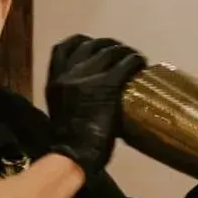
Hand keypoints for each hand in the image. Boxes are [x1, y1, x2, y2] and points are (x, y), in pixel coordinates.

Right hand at [45, 34, 146, 177]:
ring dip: (124, 51)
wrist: (73, 155)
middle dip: (109, 46)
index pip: (64, 48)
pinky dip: (135, 61)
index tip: (96, 48)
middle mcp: (69, 73)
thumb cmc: (69, 141)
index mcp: (55, 80)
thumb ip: (71, 94)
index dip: (83, 43)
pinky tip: (142, 64)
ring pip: (110, 51)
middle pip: (91, 45)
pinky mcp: (108, 84)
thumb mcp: (61, 109)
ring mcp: (88, 76)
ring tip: (134, 58)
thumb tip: (91, 90)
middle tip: (122, 53)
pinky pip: (126, 63)